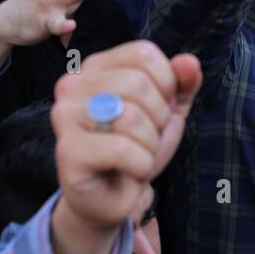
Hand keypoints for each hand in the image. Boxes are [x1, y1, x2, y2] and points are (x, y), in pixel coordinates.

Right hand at [52, 41, 201, 253]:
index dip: (166, 84)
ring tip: (136, 156)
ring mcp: (65, 116)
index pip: (144, 54)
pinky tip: (129, 172)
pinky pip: (123, 149)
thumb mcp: (167, 112)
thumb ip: (181, 84)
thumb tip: (189, 62)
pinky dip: (140, 165)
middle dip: (158, 118)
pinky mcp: (67, 151)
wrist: (112, 198)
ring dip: (149, 145)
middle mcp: (73, 85)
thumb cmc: (136, 149)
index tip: (158, 110)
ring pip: (132, 117)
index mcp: (95, 67)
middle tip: (146, 139)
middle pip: (139, 84)